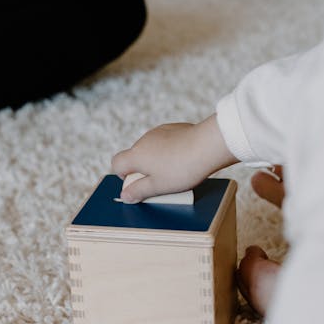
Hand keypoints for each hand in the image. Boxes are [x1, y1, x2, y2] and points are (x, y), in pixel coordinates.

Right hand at [112, 115, 235, 202]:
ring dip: (156, 160)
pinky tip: (183, 158)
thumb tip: (125, 196)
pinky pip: (164, 141)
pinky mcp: (173, 128)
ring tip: (175, 170)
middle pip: (134, 156)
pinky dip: (168, 150)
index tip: (137, 183)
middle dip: (142, 169)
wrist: (207, 145)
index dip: (122, 176)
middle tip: (160, 182)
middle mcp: (144, 141)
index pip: (116, 163)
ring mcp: (158, 132)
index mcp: (136, 155)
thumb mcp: (159, 187)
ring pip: (150, 148)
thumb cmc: (182, 169)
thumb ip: (139, 191)